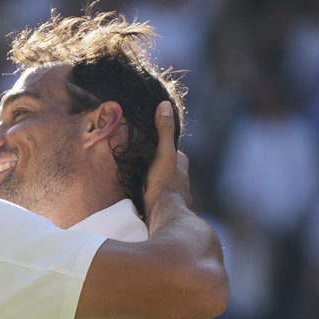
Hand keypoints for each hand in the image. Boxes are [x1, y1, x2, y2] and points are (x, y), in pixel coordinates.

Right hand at [141, 101, 190, 233]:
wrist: (162, 214)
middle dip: (156, 162)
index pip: (172, 149)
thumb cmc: (165, 183)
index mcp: (181, 164)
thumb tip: (164, 104)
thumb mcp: (164, 153)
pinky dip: (148, 190)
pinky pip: (155, 193)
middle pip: (166, 164)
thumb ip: (164, 131)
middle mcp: (180, 178)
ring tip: (136, 174)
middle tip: (140, 158)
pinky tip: (139, 191)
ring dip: (151, 177)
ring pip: (161, 179)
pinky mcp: (163, 205)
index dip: (161, 144)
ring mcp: (173, 193)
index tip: (148, 142)